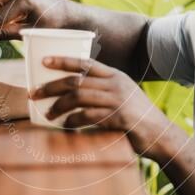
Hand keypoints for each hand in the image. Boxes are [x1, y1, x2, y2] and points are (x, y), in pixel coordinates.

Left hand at [29, 56, 173, 158]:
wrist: (160, 135)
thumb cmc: (136, 118)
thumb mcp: (123, 95)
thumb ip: (104, 90)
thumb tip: (73, 93)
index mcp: (115, 75)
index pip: (85, 62)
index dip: (63, 60)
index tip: (43, 61)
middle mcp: (115, 84)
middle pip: (76, 80)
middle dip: (51, 86)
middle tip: (34, 94)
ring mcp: (117, 100)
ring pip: (79, 97)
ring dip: (58, 106)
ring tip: (47, 114)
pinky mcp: (118, 117)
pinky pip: (88, 117)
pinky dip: (73, 121)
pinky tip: (65, 126)